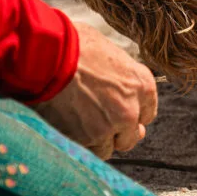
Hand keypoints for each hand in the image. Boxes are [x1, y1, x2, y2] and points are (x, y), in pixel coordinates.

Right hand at [35, 23, 157, 158]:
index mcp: (142, 86)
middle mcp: (130, 110)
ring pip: (106, 148)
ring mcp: (108, 128)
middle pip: (129, 137)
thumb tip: (112, 81)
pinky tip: (65, 130)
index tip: (120, 115)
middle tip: (97, 125)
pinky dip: (76, 144)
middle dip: (115, 133)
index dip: (131, 116)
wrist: (49, 55)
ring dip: (94, 141)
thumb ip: (118, 74)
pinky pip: (84, 151)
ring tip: (76, 126)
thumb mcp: (109, 52)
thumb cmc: (75, 44)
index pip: (146, 114)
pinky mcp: (84, 139)